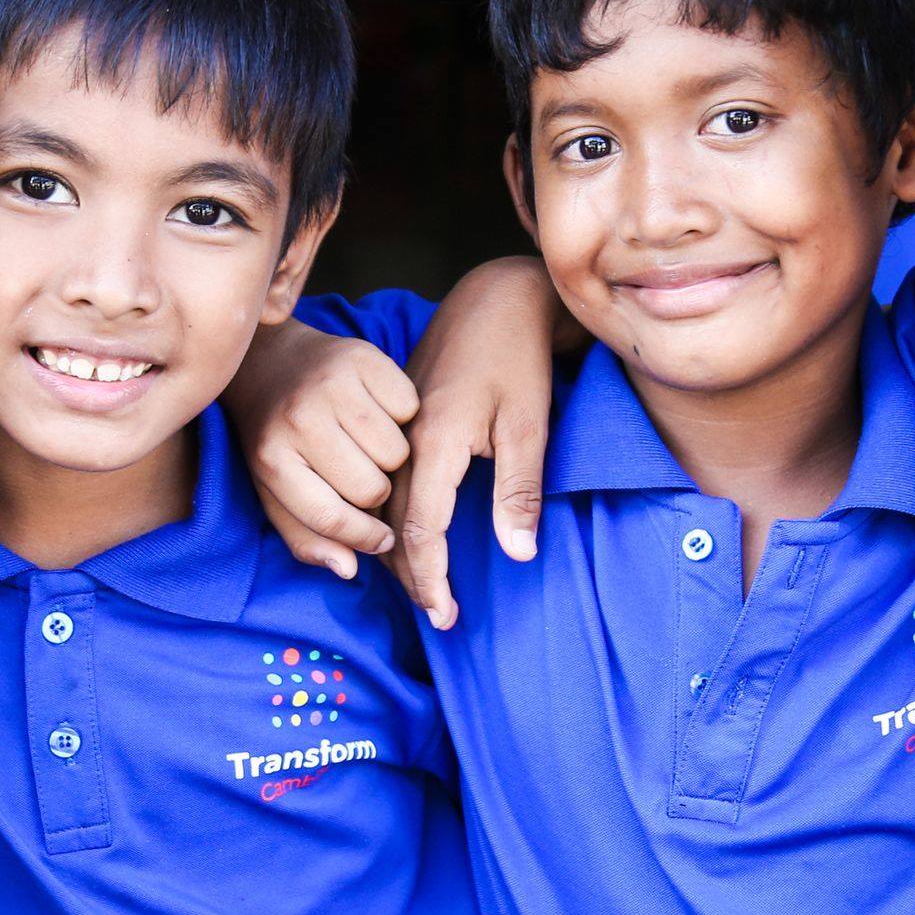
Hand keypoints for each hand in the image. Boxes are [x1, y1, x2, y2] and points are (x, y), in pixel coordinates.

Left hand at [231, 319, 419, 578]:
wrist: (271, 363)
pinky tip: (379, 413)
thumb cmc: (276, 439)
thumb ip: (306, 537)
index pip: (329, 517)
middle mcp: (299, 417)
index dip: (363, 539)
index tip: (381, 542)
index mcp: (271, 457)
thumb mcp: (276, 492)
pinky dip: (403, 416)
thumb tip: (348, 569)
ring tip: (370, 446)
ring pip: (398, 453)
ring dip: (392, 457)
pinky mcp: (363, 356)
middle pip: (372, 489)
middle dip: (375, 493)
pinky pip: (410, 408)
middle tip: (364, 477)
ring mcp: (332, 383)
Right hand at [389, 258, 568, 629]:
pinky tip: (408, 538)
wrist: (494, 297)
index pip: (420, 528)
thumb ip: (519, 491)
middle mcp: (407, 440)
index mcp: (435, 442)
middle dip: (413, 576)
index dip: (431, 576)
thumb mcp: (529, 426)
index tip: (445, 613)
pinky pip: (388, 482)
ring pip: (386, 505)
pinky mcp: (403, 422)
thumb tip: (518, 554)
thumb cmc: (517, 359)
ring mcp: (400, 430)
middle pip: (394, 524)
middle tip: (438, 617)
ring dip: (400, 551)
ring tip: (424, 589)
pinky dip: (395, 519)